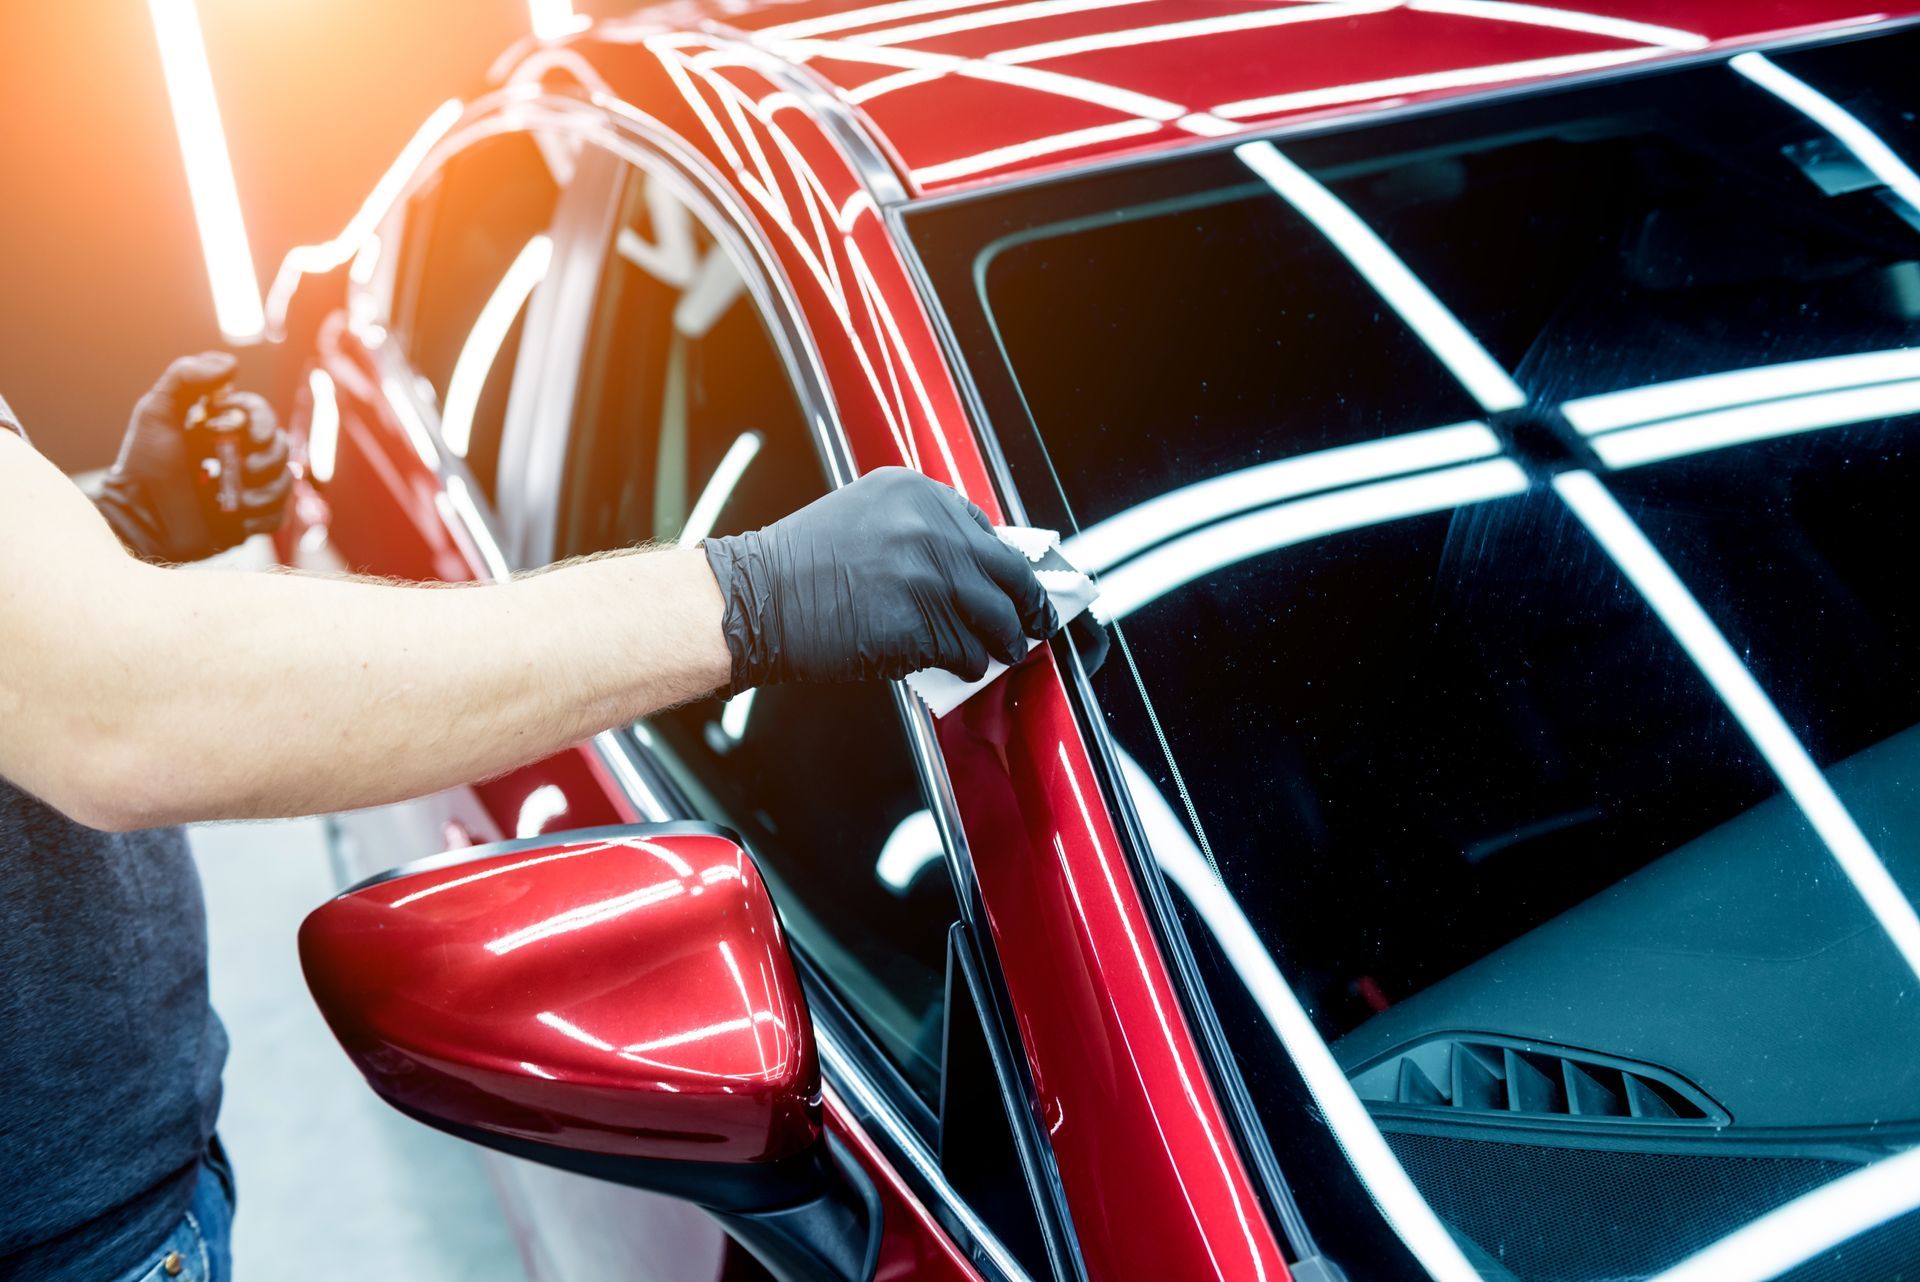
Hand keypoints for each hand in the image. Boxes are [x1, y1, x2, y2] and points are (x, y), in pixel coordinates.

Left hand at [94, 352, 290, 561]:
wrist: (140, 518)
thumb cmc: (144, 464)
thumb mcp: (156, 412)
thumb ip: (186, 377)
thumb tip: (231, 363)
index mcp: (222, 429)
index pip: (262, 414)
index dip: (262, 422)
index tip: (245, 436)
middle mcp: (239, 456)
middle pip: (281, 448)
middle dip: (264, 461)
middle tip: (238, 470)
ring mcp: (248, 489)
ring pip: (285, 482)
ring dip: (264, 492)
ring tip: (234, 501)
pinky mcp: (250, 521)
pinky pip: (278, 516)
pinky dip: (262, 517)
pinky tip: (236, 519)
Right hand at [702, 467, 1060, 690]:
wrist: (755, 599)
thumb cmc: (802, 566)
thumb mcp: (868, 518)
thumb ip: (921, 533)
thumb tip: (974, 572)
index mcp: (919, 493)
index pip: (990, 532)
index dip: (1010, 566)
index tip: (1022, 586)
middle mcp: (931, 526)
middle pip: (1010, 573)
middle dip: (1030, 605)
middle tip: (1037, 623)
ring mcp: (929, 575)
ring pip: (997, 617)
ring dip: (1006, 641)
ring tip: (1004, 651)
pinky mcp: (921, 623)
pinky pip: (967, 651)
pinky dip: (971, 664)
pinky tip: (963, 667)